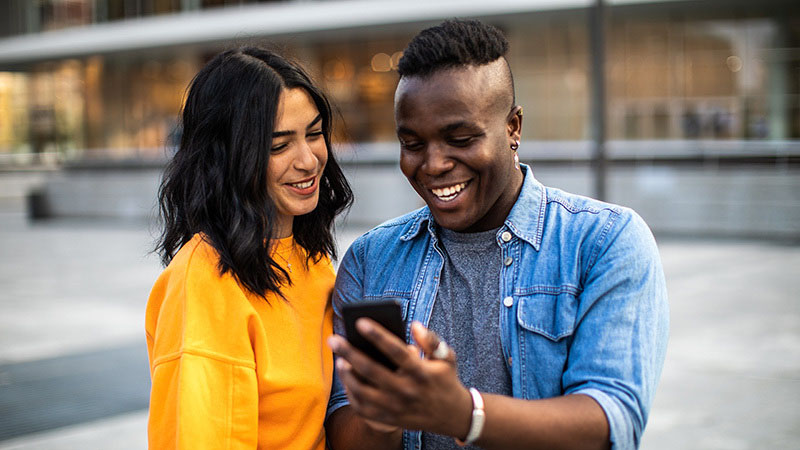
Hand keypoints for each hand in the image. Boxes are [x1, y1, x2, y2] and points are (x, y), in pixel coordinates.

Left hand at [328, 320, 472, 438]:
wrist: (452, 417)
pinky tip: (346, 379)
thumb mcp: (447, 357)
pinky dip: (352, 394)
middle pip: (372, 370)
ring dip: (347, 375)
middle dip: (349, 352)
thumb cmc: (445, 379)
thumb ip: (431, 339)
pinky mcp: (389, 420)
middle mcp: (407, 391)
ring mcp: (396, 408)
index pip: (396, 351)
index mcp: (421, 372)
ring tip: (339, 359)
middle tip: (333, 338)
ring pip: (363, 392)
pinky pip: (363, 408)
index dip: (377, 335)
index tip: (360, 321)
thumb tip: (413, 325)